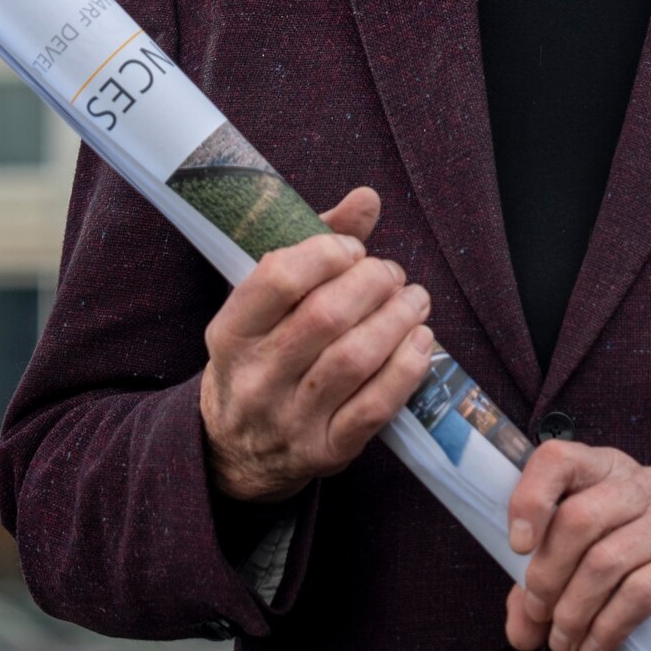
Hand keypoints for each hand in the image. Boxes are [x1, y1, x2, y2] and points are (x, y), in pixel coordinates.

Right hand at [199, 187, 434, 503]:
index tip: (353, 249)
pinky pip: (376, 407)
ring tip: (414, 300)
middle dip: (373, 282)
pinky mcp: (327, 451)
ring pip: (355, 359)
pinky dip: (407, 367)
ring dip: (398, 319)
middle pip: (326, 316)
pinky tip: (420, 341)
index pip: (278, 279)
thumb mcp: (266, 305)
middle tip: (391, 274)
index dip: (327, 253)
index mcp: (231, 332)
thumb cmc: (262, 355)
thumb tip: (368, 198)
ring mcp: (290, 419)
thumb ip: (313, 245)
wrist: (237, 449)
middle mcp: (255, 377)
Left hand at [503, 442, 650, 650]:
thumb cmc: (642, 563)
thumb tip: (520, 632)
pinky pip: (640, 592)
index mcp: (607, 470)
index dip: (530, 499)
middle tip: (539, 616)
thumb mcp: (586, 562)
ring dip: (573, 611)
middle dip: (546, 577)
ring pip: (606, 561)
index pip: (559, 459)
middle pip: (578, 518)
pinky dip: (608, 626)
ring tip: (564, 642)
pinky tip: (596, 646)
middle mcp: (643, 484)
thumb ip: (545, 588)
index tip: (517, 547)